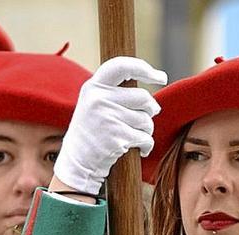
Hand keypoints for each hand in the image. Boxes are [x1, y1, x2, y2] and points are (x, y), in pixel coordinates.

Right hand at [53, 56, 166, 194]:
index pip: (121, 66)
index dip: (144, 68)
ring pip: (146, 120)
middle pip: (143, 97)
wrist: (77, 164)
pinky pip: (145, 138)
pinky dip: (146, 145)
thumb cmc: (91, 133)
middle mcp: (98, 99)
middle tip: (146, 118)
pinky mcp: (117, 137)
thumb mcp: (93, 104)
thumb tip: (151, 86)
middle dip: (150, 110)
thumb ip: (113, 91)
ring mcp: (107, 118)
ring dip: (147, 130)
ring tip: (134, 136)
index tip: (160, 77)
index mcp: (92, 87)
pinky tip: (138, 150)